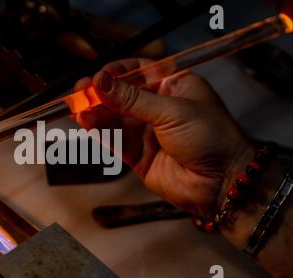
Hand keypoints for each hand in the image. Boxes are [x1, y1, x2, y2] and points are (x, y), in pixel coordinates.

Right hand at [75, 59, 252, 217]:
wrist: (222, 182)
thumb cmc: (210, 137)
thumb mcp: (172, 111)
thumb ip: (132, 99)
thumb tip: (101, 81)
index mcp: (174, 86)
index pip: (138, 72)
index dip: (116, 73)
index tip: (97, 77)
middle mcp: (159, 108)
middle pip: (122, 96)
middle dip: (100, 94)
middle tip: (79, 93)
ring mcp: (148, 133)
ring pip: (115, 119)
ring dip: (96, 114)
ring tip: (78, 109)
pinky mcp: (139, 156)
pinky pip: (116, 140)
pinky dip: (101, 132)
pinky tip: (87, 124)